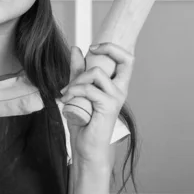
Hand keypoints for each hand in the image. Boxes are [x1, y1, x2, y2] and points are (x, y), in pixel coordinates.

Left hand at [60, 43, 134, 164]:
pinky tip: (66, 99)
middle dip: (108, 49)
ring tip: (66, 92)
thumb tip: (76, 49)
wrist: (85, 146)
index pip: (127, 59)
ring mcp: (116, 98)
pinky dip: (73, 91)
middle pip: (127, 60)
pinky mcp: (108, 106)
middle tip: (90, 50)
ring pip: (96, 73)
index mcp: (116, 85)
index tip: (92, 47)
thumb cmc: (84, 121)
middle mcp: (120, 90)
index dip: (112, 47)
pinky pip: (89, 89)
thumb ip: (78, 71)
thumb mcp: (78, 90)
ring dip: (76, 80)